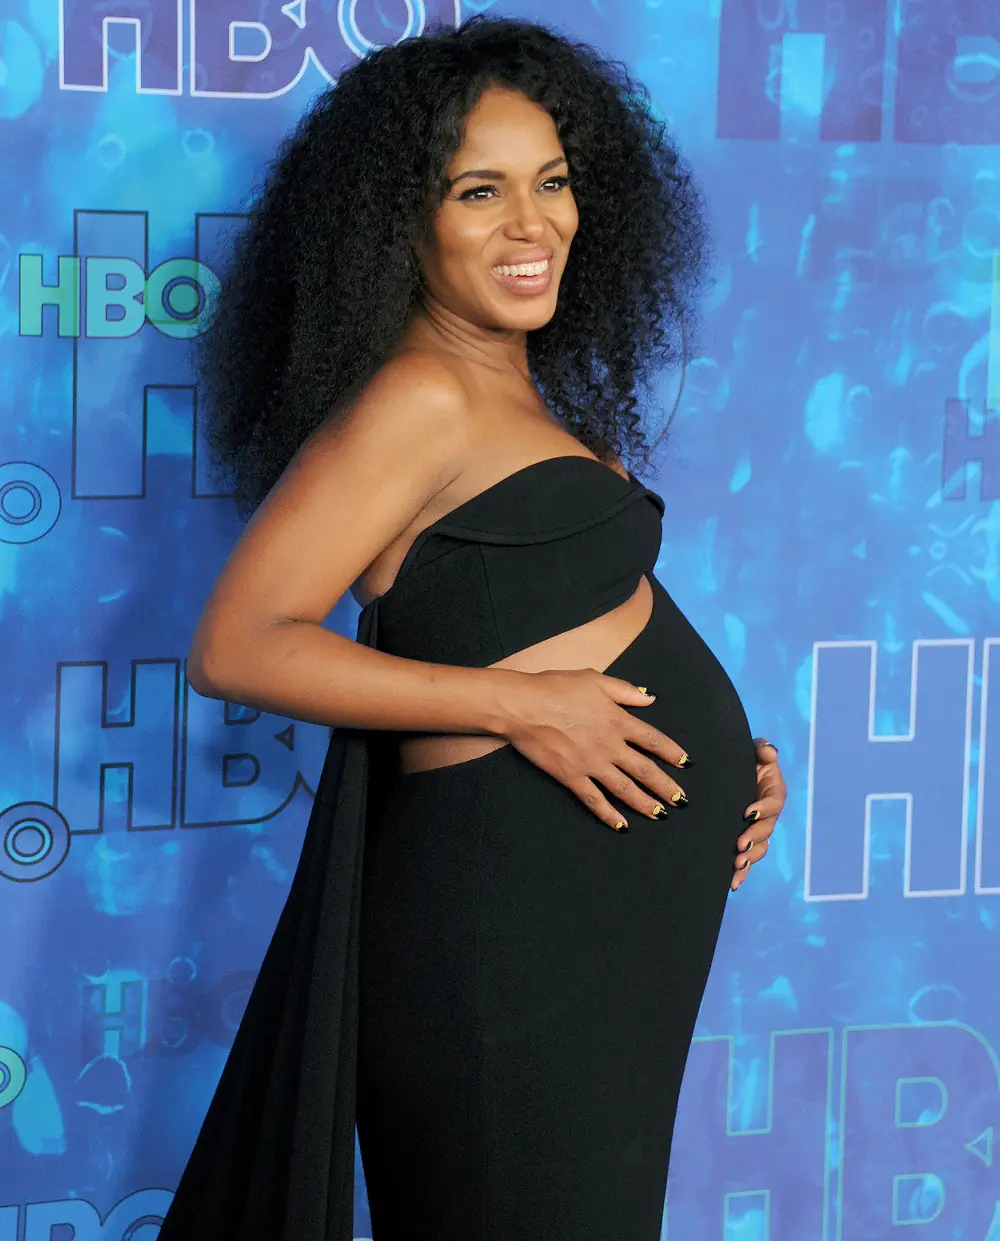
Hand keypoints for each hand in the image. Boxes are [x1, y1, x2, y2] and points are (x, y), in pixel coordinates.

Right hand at [499, 668, 690, 832]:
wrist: (524, 706)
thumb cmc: (556, 687)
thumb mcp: (595, 680)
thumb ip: (625, 691)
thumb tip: (650, 697)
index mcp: (618, 720)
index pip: (653, 740)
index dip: (672, 752)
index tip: (686, 763)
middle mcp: (610, 745)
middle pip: (645, 770)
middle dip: (665, 787)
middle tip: (681, 800)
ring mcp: (592, 764)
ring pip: (625, 789)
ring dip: (645, 804)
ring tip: (660, 815)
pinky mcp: (572, 777)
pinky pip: (595, 800)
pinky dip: (609, 815)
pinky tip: (621, 825)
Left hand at [731, 738, 784, 890]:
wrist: (728, 774)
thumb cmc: (744, 760)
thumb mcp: (753, 751)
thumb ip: (761, 750)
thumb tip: (768, 752)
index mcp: (774, 792)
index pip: (774, 802)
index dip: (763, 808)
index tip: (748, 812)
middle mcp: (768, 814)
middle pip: (766, 829)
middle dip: (754, 839)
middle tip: (739, 845)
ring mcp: (758, 830)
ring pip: (758, 848)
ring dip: (749, 859)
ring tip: (736, 865)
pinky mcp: (745, 841)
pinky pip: (747, 859)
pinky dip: (741, 873)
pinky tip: (732, 884)